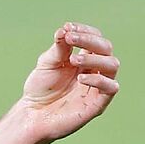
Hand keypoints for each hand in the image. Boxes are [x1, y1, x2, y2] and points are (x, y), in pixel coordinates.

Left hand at [16, 22, 119, 143]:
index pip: (95, 38)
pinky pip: (110, 88)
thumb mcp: (47, 63)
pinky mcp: (98, 104)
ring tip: (74, 60)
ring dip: (95, 58)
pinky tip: (80, 77)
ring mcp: (98, 87)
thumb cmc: (40, 89)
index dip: (85, 31)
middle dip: (90, 40)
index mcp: (85, 58)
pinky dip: (98, 79)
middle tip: (70, 39)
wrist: (32, 115)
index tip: (68, 28)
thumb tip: (65, 28)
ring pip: (112, 65)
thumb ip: (59, 48)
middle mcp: (95, 70)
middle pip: (106, 48)